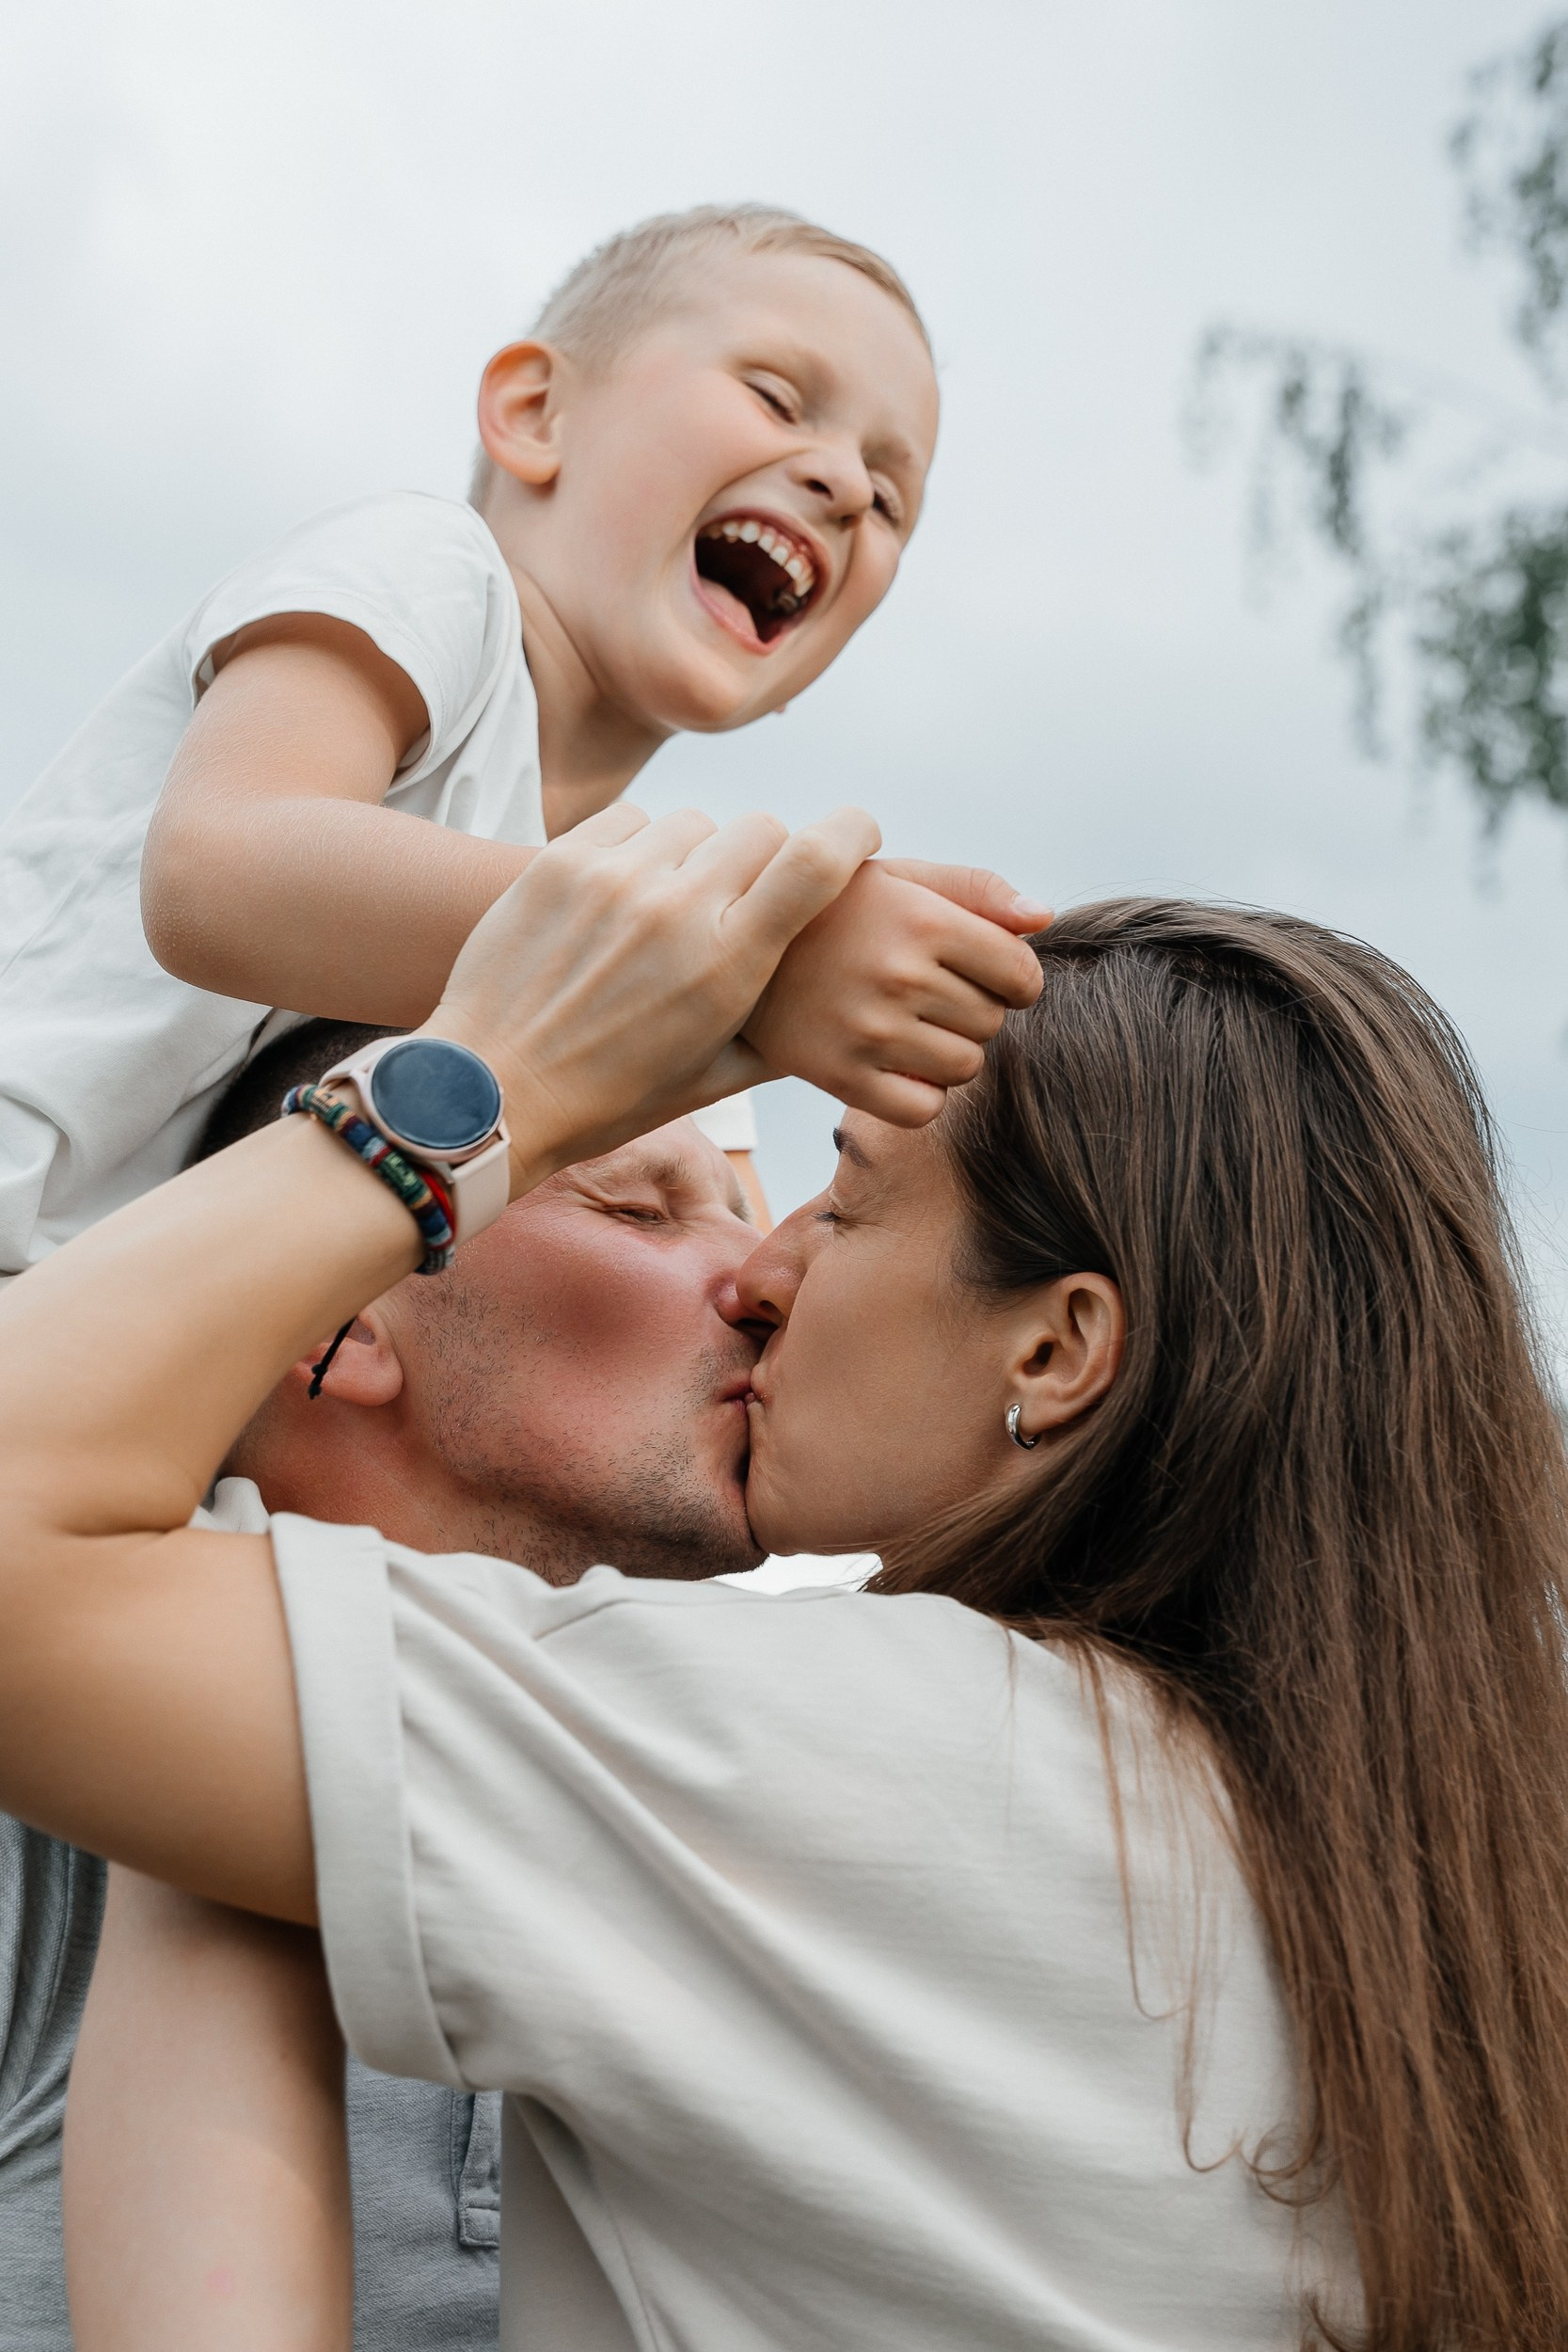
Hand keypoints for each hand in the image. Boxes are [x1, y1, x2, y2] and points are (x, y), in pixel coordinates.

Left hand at [424, 801, 880, 1188]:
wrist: (492, 1090)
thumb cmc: (612, 1098)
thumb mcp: (716, 1077)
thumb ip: (785, 1029)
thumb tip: (838, 995)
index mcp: (729, 965)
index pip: (818, 858)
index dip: (853, 833)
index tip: (860, 838)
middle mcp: (678, 908)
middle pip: (762, 828)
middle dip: (767, 858)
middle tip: (742, 899)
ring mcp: (615, 878)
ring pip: (695, 822)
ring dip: (697, 855)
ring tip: (670, 908)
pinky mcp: (561, 861)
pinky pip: (631, 819)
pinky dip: (640, 847)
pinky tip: (623, 894)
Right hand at [741, 857, 1050, 1124]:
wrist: (733, 942)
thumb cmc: (832, 907)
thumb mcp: (899, 876)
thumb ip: (976, 889)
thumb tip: (1042, 919)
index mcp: (923, 921)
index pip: (1020, 974)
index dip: (1014, 976)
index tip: (988, 972)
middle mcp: (899, 976)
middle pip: (992, 1022)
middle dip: (976, 1009)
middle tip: (932, 992)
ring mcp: (868, 1031)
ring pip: (964, 1068)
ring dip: (950, 1051)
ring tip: (911, 1023)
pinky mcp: (838, 1075)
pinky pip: (922, 1110)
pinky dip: (921, 1093)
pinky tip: (896, 1062)